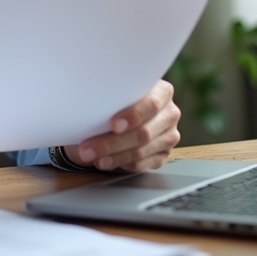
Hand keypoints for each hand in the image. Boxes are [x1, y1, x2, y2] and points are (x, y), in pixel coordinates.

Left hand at [63, 80, 180, 171]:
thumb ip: (112, 94)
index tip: (113, 124)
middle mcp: (169, 113)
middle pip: (144, 133)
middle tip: (88, 149)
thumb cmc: (116, 100)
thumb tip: (87, 97)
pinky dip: (122, 163)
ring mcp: (169, 136)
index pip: (152, 104)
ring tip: (93, 157)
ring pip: (141, 151)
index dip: (133, 115)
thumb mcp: (115, 91)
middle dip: (112, 142)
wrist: (121, 114)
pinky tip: (107, 162)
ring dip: (113, 156)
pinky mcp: (163, 154)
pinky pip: (142, 164)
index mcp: (162, 92)